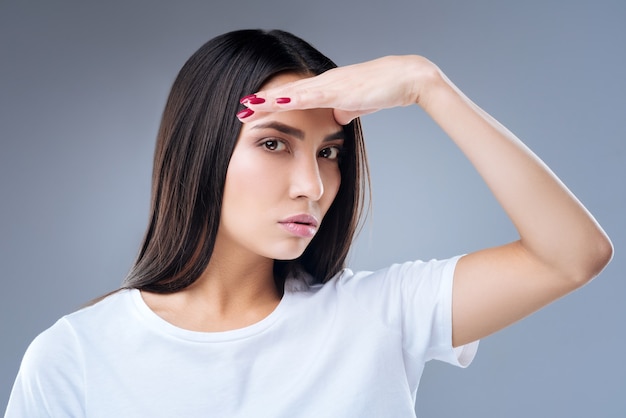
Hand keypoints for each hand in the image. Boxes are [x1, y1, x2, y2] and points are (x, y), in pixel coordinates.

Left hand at [238, 55, 440, 124]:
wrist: (405, 78)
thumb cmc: (383, 90)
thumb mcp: (357, 106)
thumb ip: (343, 111)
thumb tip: (335, 121)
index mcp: (324, 89)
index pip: (291, 97)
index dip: (270, 104)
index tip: (251, 113)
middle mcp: (322, 84)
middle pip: (285, 93)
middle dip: (261, 103)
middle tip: (238, 110)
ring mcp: (328, 85)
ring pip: (291, 93)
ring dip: (267, 100)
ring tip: (246, 106)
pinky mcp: (338, 89)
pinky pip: (310, 96)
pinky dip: (290, 99)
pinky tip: (274, 101)